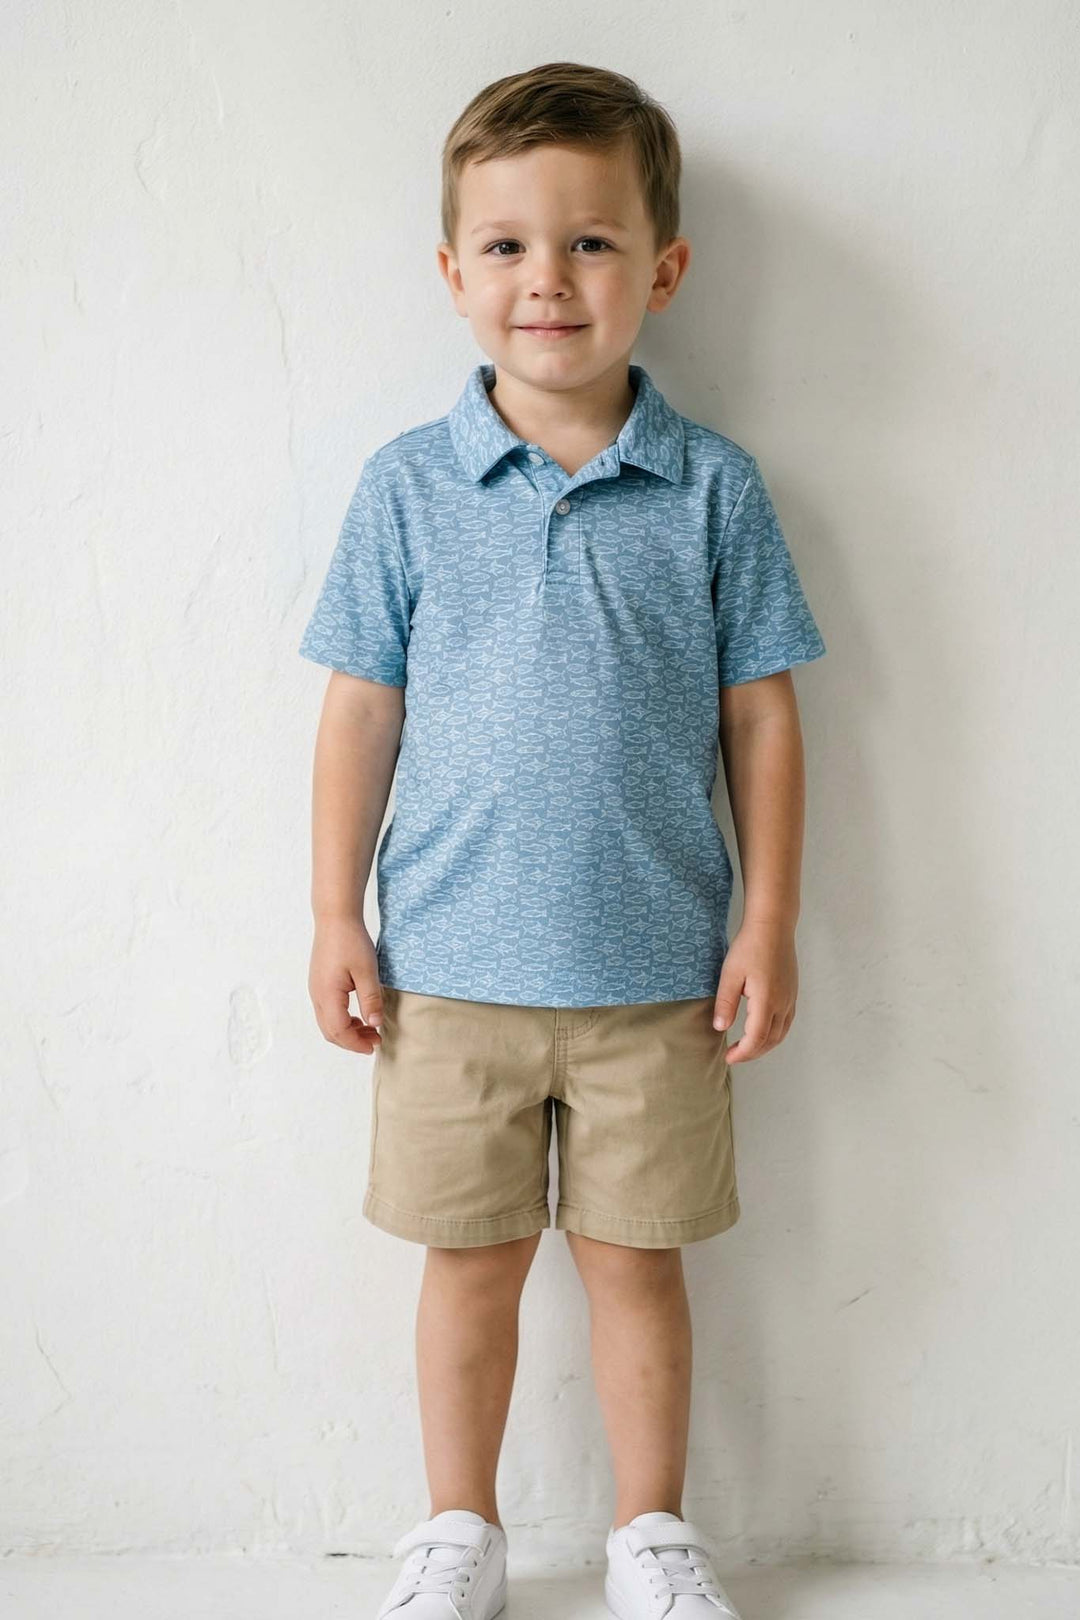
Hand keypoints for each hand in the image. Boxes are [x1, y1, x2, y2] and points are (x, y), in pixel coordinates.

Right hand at [309, 915, 385, 1053]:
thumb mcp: (367, 971)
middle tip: (375, 1041)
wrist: (335, 918)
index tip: (374, 1046)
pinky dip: (342, 1020)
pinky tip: (358, 1015)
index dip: (356, 1043)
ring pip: (327, 1023)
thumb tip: (375, 1024)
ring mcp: (316, 990)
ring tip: (370, 1028)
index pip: (339, 1031)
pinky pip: (327, 1011)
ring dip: (347, 1031)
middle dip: (352, 1041)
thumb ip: (371, 999)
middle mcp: (317, 996)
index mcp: (327, 995)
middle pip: (330, 1031)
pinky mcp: (319, 984)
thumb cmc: (351, 941)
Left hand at [712, 919, 798, 1064]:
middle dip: (752, 1053)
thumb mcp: (730, 974)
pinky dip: (774, 1034)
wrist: (773, 925)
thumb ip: (725, 1003)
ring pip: (781, 1033)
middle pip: (771, 1040)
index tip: (728, 1058)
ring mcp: (790, 998)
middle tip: (733, 1056)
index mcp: (767, 1001)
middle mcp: (783, 1003)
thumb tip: (720, 1028)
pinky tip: (761, 1031)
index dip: (743, 1052)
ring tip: (746, 1048)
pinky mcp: (792, 992)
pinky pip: (786, 1022)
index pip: (757, 1038)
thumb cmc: (749, 946)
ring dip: (764, 1045)